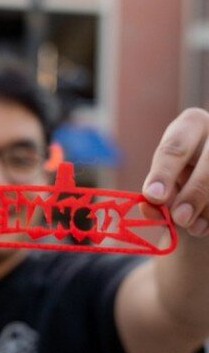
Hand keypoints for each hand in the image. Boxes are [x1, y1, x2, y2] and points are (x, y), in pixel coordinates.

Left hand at [142, 108, 208, 237]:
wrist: (205, 185)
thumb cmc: (182, 180)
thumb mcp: (166, 182)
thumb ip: (158, 193)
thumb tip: (149, 207)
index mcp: (192, 125)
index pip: (176, 147)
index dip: (164, 173)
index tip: (154, 196)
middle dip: (195, 192)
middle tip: (179, 218)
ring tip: (193, 228)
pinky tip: (207, 227)